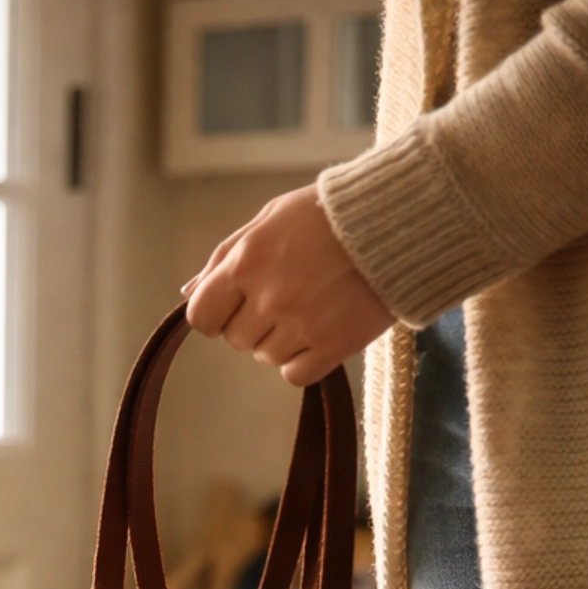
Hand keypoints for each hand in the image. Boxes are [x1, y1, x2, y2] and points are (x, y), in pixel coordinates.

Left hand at [184, 185, 393, 386]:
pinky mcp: (332, 347)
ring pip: (265, 357)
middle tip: (286, 294)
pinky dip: (303, 359)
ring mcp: (300, 325)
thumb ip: (226, 256)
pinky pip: (294, 374)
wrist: (400, 220)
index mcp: (247, 262)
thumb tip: (188, 292)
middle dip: (251, 322)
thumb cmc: (329, 214)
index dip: (213, 314)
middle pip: (235, 339)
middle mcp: (269, 297)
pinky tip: (320, 330)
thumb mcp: (271, 218)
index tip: (232, 306)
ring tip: (310, 304)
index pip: (201, 315)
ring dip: (280, 338)